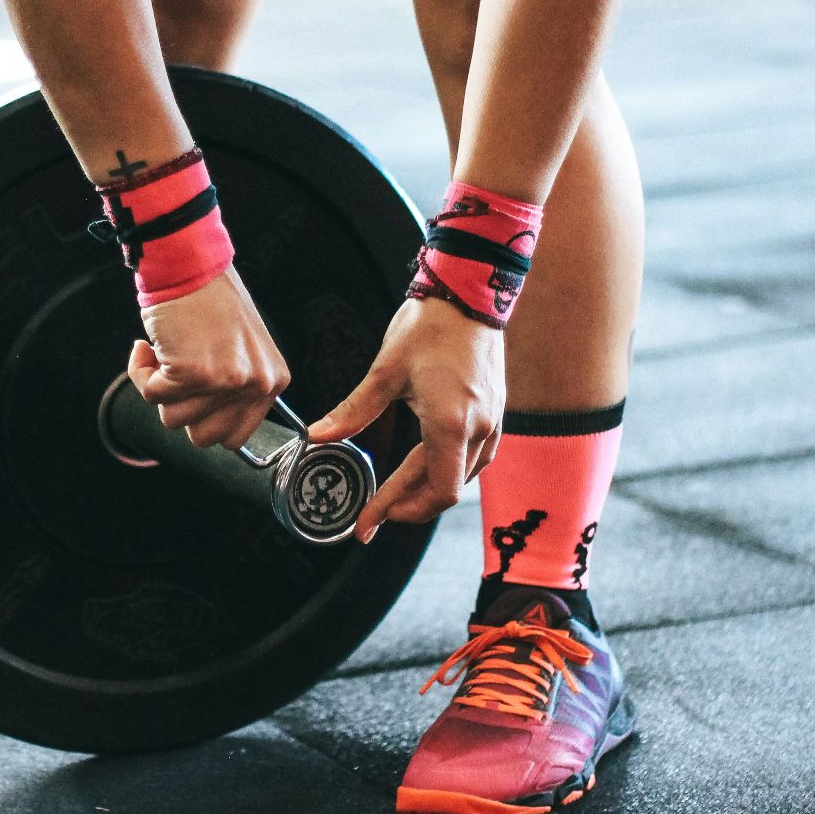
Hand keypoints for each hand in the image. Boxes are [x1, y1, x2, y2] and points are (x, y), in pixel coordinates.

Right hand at [126, 265, 290, 450]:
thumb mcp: (241, 349)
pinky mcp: (191, 373)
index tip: (194, 396)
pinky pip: (150, 394)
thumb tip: (208, 427)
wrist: (189, 263)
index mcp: (272, 381)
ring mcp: (225, 381)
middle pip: (203, 438)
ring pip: (172, 418)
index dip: (205, 420)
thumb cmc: (209, 300)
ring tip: (168, 351)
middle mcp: (254, 384)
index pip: (235, 437)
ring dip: (160, 387)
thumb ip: (234, 388)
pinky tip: (149, 346)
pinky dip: (141, 372)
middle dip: (181, 409)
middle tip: (178, 374)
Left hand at [308, 297, 505, 542]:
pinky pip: (477, 458)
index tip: (368, 522)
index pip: (433, 491)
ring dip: (428, 490)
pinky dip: (450, 471)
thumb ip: (353, 410)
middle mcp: (479, 429)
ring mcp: (493, 421)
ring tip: (396, 495)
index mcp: (451, 424)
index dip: (398, 511)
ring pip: (464, 477)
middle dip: (407, 506)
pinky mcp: (497, 411)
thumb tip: (318, 436)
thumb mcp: (386, 371)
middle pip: (446, 490)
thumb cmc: (430, 326)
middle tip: (374, 514)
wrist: (471, 291)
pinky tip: (428, 467)